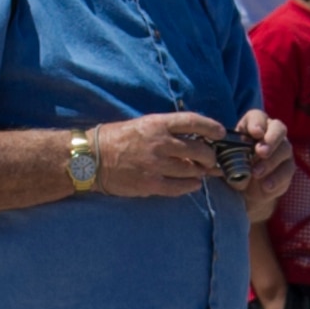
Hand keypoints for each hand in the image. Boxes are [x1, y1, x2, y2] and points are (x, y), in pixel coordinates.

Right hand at [95, 111, 227, 196]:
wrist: (89, 159)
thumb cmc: (114, 139)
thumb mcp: (140, 126)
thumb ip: (165, 131)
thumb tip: (191, 139)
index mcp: (156, 124)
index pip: (193, 121)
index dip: (212, 127)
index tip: (220, 133)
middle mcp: (160, 143)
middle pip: (200, 150)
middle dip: (210, 156)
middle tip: (210, 159)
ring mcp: (156, 165)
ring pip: (192, 169)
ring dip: (200, 171)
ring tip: (199, 171)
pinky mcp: (151, 183)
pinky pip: (180, 187)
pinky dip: (190, 185)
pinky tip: (192, 184)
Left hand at [234, 109, 294, 221]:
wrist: (244, 188)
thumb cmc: (231, 165)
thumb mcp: (224, 159)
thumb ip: (224, 154)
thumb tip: (223, 155)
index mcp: (252, 126)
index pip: (258, 117)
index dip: (257, 122)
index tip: (254, 133)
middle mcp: (271, 134)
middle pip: (278, 128)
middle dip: (270, 139)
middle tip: (260, 152)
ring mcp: (282, 149)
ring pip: (284, 149)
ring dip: (270, 161)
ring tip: (256, 173)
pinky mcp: (288, 167)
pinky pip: (287, 170)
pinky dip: (276, 178)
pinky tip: (266, 185)